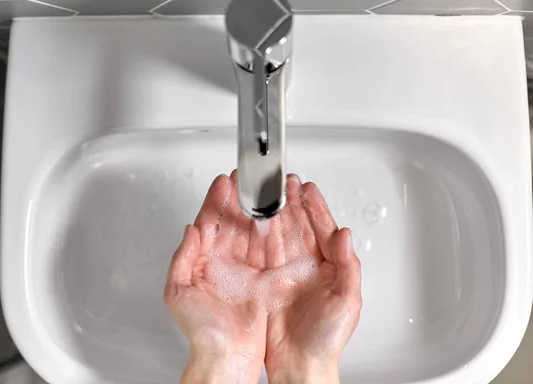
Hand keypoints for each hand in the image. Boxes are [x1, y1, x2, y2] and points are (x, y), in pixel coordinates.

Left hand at [164, 173, 266, 383]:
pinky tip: (276, 215)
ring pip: (251, 229)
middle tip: (246, 178)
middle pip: (232, 220)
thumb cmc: (202, 331)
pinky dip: (272, 229)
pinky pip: (268, 247)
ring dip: (257, 209)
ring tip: (263, 190)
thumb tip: (190, 229)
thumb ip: (182, 258)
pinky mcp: (264, 277)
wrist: (227, 355)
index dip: (215, 199)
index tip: (224, 182)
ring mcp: (244, 267)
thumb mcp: (178, 292)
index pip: (209, 221)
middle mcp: (224, 260)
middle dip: (239, 197)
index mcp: (202, 260)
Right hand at [265, 180, 361, 383]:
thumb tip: (345, 235)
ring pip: (279, 233)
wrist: (300, 364)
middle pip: (298, 225)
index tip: (306, 187)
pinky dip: (257, 233)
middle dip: (291, 201)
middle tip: (283, 181)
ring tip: (267, 192)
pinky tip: (254, 219)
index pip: (323, 228)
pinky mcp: (266, 281)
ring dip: (274, 212)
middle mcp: (307, 266)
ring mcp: (285, 272)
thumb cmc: (326, 339)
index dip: (315, 206)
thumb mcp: (348, 301)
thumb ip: (348, 267)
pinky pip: (261, 250)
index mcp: (329, 266)